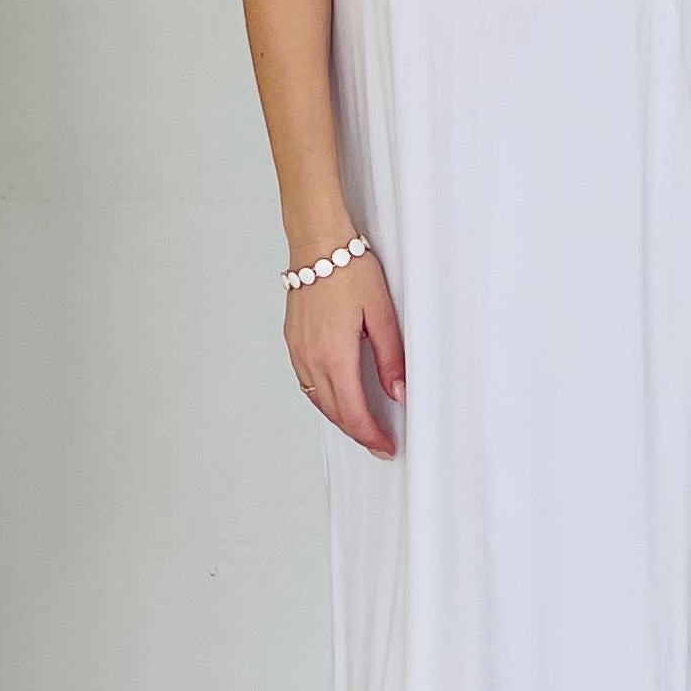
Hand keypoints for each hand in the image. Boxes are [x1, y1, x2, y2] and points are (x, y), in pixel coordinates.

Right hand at [286, 251, 405, 456]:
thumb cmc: (349, 270)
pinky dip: (323, 399)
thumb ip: (391, 358)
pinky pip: (306, 383)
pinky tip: (336, 398)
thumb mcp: (381, 314)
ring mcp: (298, 351)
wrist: (318, 244)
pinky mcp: (293, 342)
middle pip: (334, 411)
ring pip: (317, 400)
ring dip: (339, 418)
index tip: (385, 446)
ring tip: (361, 427)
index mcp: (335, 355)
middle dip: (357, 432)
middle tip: (378, 443)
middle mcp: (311, 358)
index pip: (353, 411)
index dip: (370, 435)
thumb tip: (398, 392)